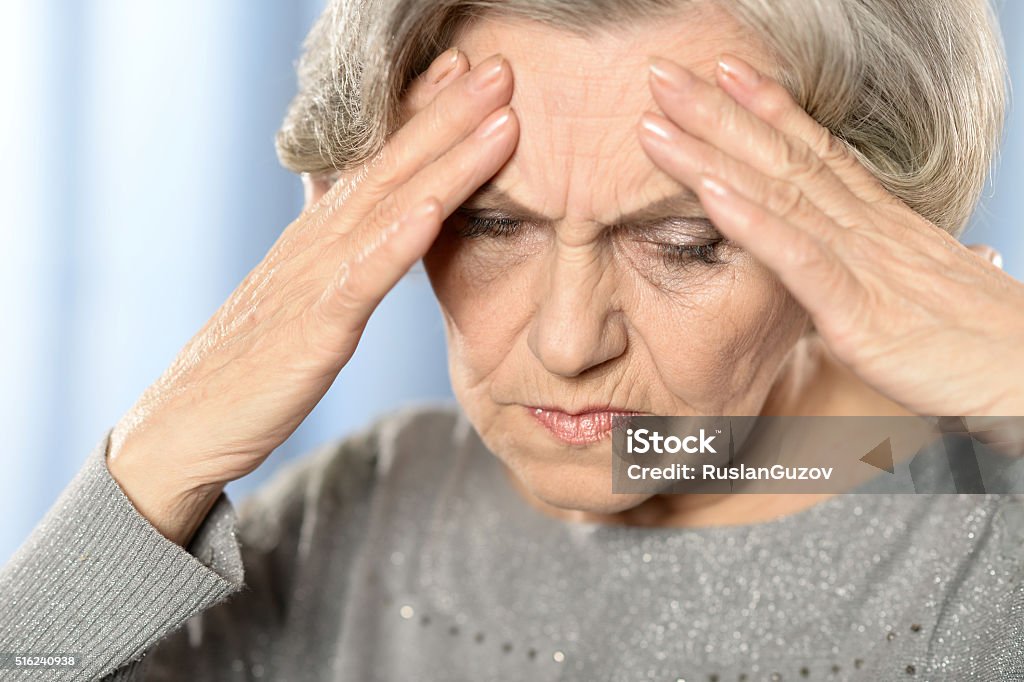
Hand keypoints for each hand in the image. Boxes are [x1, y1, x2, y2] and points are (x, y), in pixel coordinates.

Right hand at [107, 48, 519, 544]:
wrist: (186, 425)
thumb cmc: (248, 360)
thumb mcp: (293, 291)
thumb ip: (321, 243)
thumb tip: (333, 197)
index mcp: (319, 235)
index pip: (376, 159)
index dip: (422, 111)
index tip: (465, 69)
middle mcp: (318, 242)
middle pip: (392, 164)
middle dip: (449, 112)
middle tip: (499, 65)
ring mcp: (315, 279)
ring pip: (391, 205)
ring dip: (447, 157)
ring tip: (498, 116)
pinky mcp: (315, 327)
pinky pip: (364, 277)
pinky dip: (400, 239)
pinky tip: (435, 208)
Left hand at [635, 53, 1023, 417]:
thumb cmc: (984, 346)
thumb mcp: (930, 295)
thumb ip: (897, 268)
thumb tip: (915, 247)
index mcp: (882, 226)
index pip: (817, 152)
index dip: (768, 110)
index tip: (724, 73)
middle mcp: (870, 231)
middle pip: (783, 158)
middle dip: (718, 114)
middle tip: (663, 75)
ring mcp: (865, 266)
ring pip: (778, 194)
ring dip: (712, 156)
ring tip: (657, 122)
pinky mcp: (861, 312)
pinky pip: (800, 258)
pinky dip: (752, 222)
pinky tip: (709, 192)